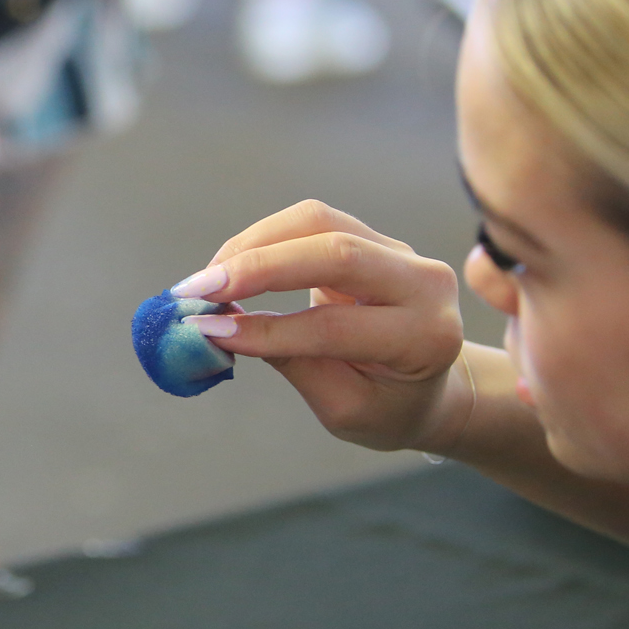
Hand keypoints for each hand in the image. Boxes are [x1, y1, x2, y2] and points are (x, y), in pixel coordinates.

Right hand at [177, 200, 465, 451]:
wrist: (431, 383)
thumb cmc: (388, 405)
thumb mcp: (343, 406)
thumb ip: (290, 362)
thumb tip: (219, 327)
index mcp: (425, 337)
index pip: (335, 326)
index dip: (266, 329)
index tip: (208, 332)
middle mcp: (424, 283)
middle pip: (335, 251)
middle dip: (257, 267)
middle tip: (197, 291)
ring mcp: (401, 250)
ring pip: (317, 221)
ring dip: (251, 245)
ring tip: (206, 280)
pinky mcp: (373, 236)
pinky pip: (310, 222)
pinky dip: (260, 241)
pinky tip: (229, 267)